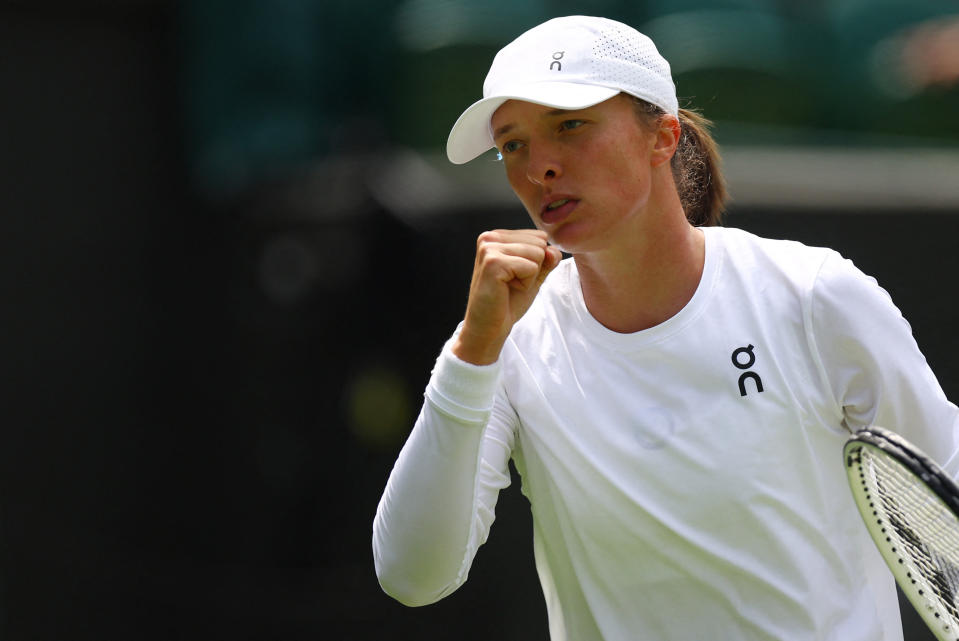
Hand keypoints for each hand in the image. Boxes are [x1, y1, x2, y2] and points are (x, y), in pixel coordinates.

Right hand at [453, 229, 562, 364]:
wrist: (490, 327)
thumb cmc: (508, 301)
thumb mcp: (533, 275)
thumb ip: (547, 259)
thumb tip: (553, 250)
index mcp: (497, 236)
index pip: (539, 236)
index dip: (535, 261)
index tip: (515, 276)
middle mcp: (490, 237)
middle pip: (539, 243)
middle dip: (534, 267)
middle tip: (512, 283)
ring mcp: (489, 248)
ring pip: (537, 253)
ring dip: (529, 276)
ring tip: (509, 286)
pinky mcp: (493, 263)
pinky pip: (531, 267)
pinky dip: (526, 283)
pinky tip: (506, 290)